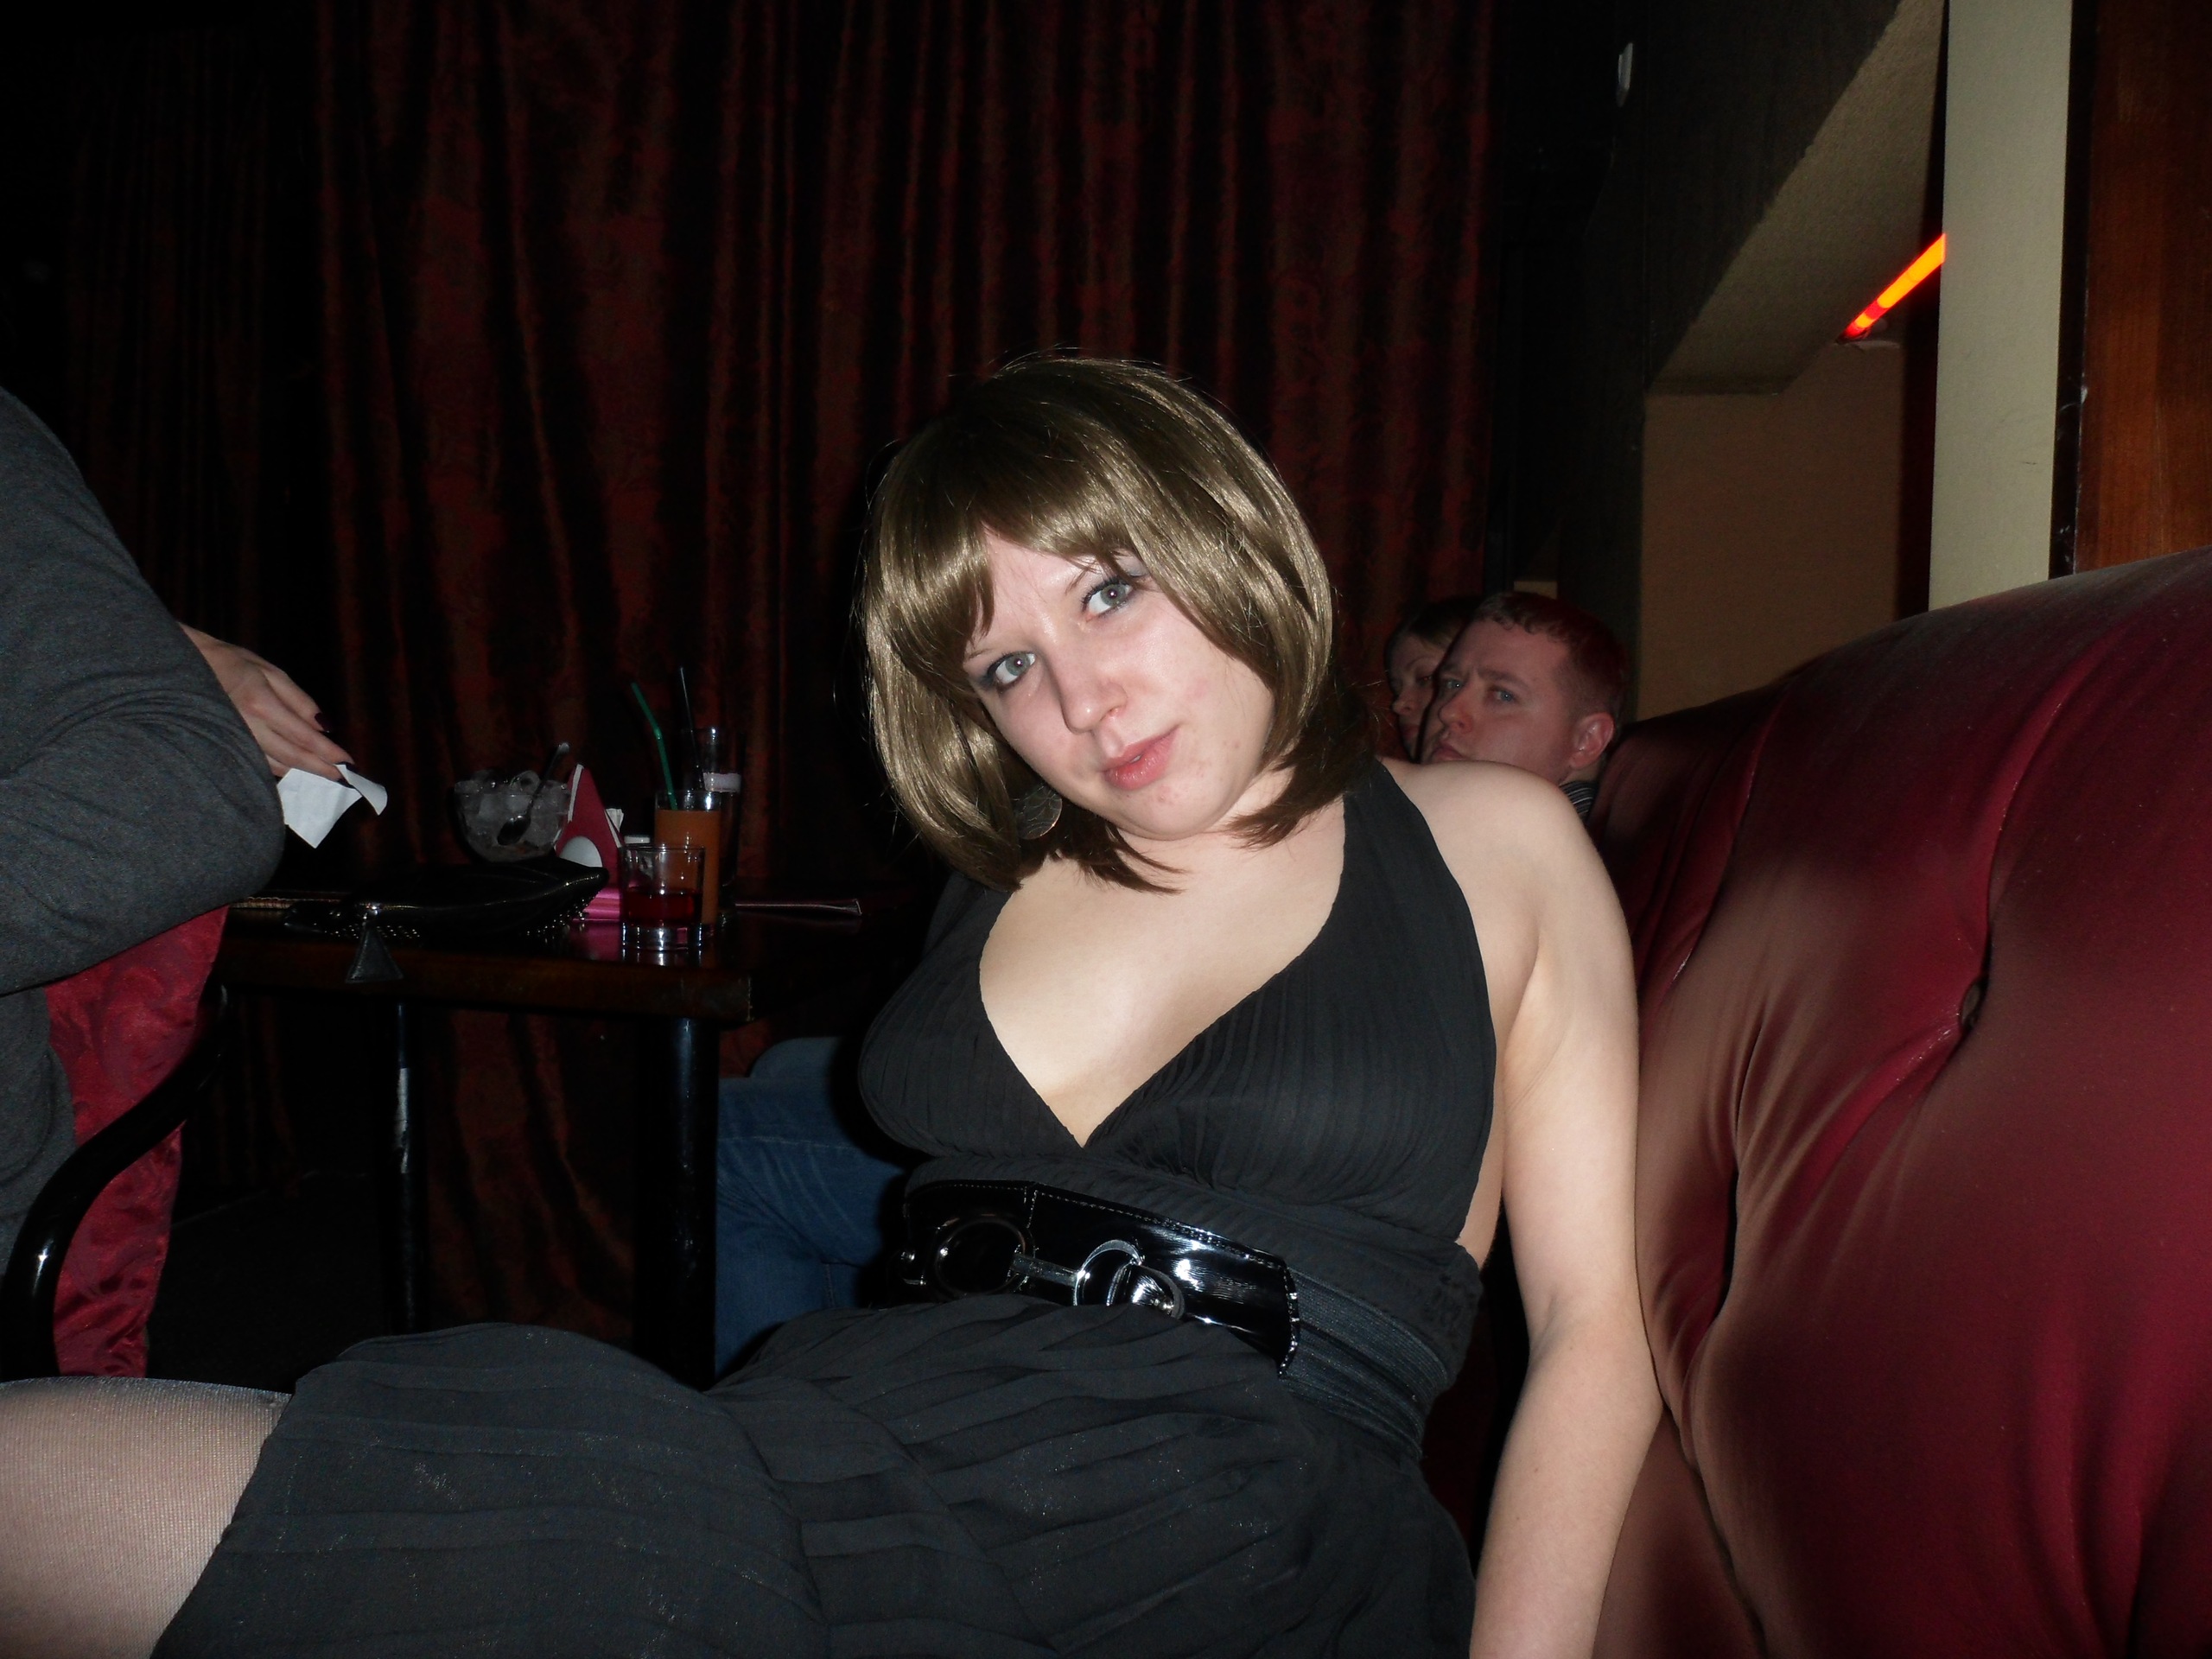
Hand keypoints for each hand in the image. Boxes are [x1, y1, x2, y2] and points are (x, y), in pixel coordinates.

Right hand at [180, 624, 354, 780]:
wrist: (186, 665)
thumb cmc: (233, 663)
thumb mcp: (271, 672)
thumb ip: (300, 701)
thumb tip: (324, 726)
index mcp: (262, 704)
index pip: (303, 737)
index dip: (328, 753)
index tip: (348, 764)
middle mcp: (248, 727)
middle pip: (292, 757)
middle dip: (320, 769)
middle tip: (343, 780)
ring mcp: (234, 739)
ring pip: (275, 765)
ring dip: (302, 773)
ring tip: (325, 777)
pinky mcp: (225, 745)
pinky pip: (258, 763)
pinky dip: (280, 769)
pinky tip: (295, 771)